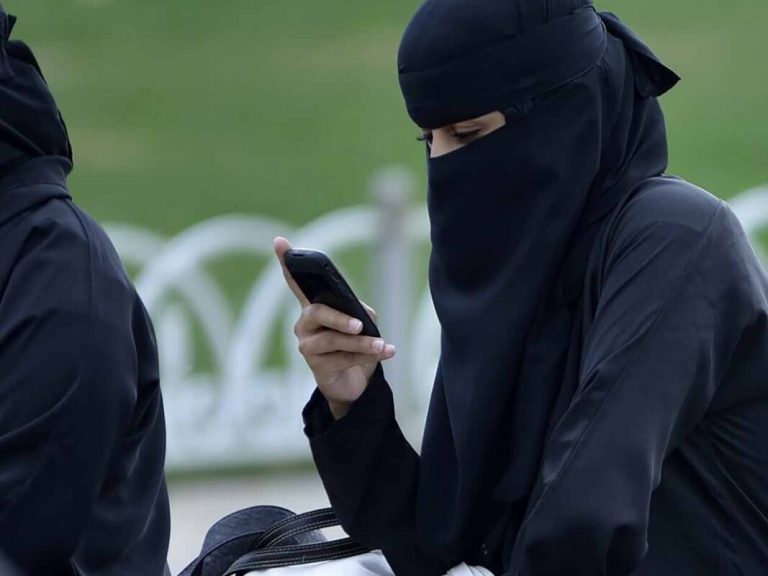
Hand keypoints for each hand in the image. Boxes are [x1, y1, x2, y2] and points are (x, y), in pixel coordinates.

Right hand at [273, 236, 395, 418]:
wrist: (354, 383)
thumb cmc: (355, 346)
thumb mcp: (362, 324)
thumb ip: (361, 313)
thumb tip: (361, 318)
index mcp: (314, 307)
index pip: (297, 283)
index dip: (287, 263)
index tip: (279, 241)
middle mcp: (305, 325)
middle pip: (316, 312)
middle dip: (339, 318)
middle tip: (359, 325)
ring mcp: (307, 346)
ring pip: (333, 340)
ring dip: (361, 343)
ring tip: (381, 344)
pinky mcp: (316, 367)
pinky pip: (342, 359)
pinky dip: (367, 356)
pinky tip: (386, 351)